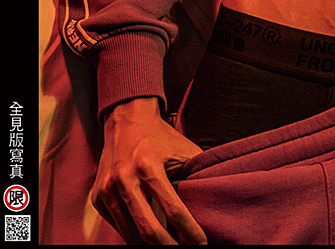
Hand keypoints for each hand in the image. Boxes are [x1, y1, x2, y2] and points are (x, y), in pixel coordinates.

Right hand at [92, 97, 206, 244]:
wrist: (126, 120)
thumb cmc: (159, 137)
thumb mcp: (182, 148)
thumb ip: (196, 172)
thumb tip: (215, 199)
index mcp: (148, 165)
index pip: (172, 209)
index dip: (189, 231)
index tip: (201, 243)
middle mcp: (125, 178)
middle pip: (149, 230)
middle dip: (170, 246)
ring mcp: (108, 189)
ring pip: (130, 234)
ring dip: (151, 244)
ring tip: (170, 243)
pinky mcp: (98, 197)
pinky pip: (118, 226)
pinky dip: (134, 234)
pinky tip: (149, 234)